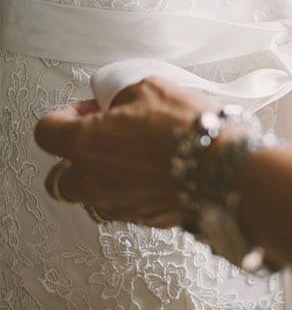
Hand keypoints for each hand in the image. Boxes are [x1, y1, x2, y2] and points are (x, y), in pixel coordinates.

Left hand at [34, 78, 212, 227]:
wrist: (226, 167)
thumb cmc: (187, 128)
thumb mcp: (148, 89)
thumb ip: (121, 99)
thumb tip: (120, 105)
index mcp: (85, 145)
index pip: (46, 132)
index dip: (63, 116)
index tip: (87, 110)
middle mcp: (94, 182)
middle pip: (59, 180)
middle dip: (74, 161)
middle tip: (101, 140)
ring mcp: (120, 206)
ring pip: (94, 197)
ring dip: (105, 179)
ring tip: (133, 158)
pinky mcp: (147, 220)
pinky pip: (128, 207)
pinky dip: (135, 192)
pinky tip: (157, 174)